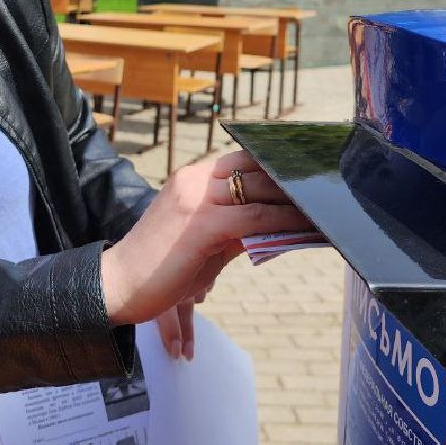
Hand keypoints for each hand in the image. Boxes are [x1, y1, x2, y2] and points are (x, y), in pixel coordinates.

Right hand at [101, 150, 311, 328]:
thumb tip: (275, 227)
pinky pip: (255, 216)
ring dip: (298, 201)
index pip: (244, 158)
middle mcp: (194, 179)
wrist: (118, 286)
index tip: (309, 173)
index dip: (277, 165)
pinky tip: (307, 228)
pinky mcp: (202, 224)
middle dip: (294, 179)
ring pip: (261, 188)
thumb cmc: (159, 269)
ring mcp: (197, 198)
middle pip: (257, 167)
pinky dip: (286, 221)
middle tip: (327, 190)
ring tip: (327, 210)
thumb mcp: (203, 239)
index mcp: (191, 177)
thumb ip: (236, 227)